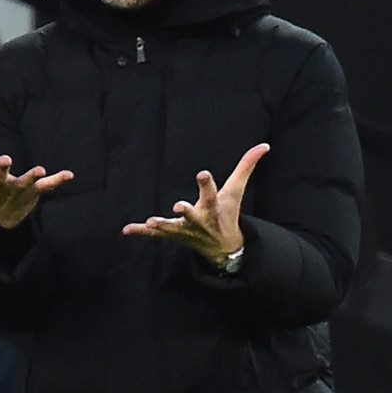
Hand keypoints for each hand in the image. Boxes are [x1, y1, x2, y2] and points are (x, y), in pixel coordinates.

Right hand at [0, 113, 73, 228]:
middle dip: (2, 168)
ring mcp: (17, 189)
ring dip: (32, 177)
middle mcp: (0, 183)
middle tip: (5, 159)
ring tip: (39, 170)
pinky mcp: (33, 193)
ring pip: (25, 184)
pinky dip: (57, 181)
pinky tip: (69, 175)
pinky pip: (46, 187)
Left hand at [122, 143, 269, 265]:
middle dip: (186, 212)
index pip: (211, 192)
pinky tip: (126, 229)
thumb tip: (264, 145)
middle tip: (179, 206)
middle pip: (192, 215)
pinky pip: (155, 235)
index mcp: (213, 206)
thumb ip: (247, 166)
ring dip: (162, 225)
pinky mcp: (173, 235)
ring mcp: (185, 230)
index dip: (206, 183)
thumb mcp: (237, 190)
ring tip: (152, 221)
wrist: (223, 247)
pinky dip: (141, 232)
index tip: (202, 173)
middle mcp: (199, 220)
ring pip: (172, 228)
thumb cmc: (228, 212)